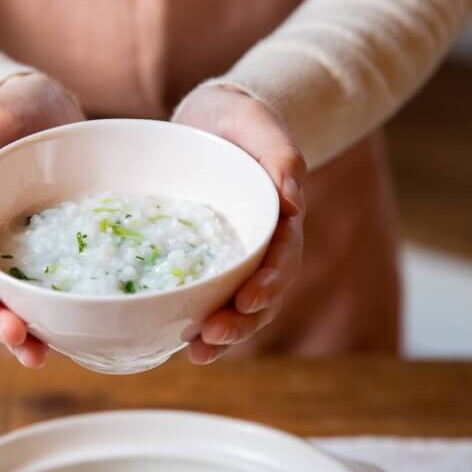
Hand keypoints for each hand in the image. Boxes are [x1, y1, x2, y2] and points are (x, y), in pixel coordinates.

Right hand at [0, 73, 84, 366]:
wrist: (49, 110)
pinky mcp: (51, 262)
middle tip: (15, 337)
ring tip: (37, 357)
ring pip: (10, 305)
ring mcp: (19, 257)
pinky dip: (53, 323)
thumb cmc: (12, 110)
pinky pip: (48, 298)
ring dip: (19, 337)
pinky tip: (69, 343)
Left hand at [172, 85, 305, 363]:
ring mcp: (234, 258)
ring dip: (222, 335)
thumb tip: (294, 197)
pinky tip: (177, 343)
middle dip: (241, 323)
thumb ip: (279, 153)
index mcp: (279, 219)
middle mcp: (261, 247)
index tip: (247, 301)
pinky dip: (195, 323)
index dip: (268, 286)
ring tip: (197, 352)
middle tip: (211, 337)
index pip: (282, 261)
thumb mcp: (256, 122)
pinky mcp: (206, 262)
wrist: (210, 120)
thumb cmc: (237, 118)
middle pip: (262, 297)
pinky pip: (206, 298)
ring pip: (236, 307)